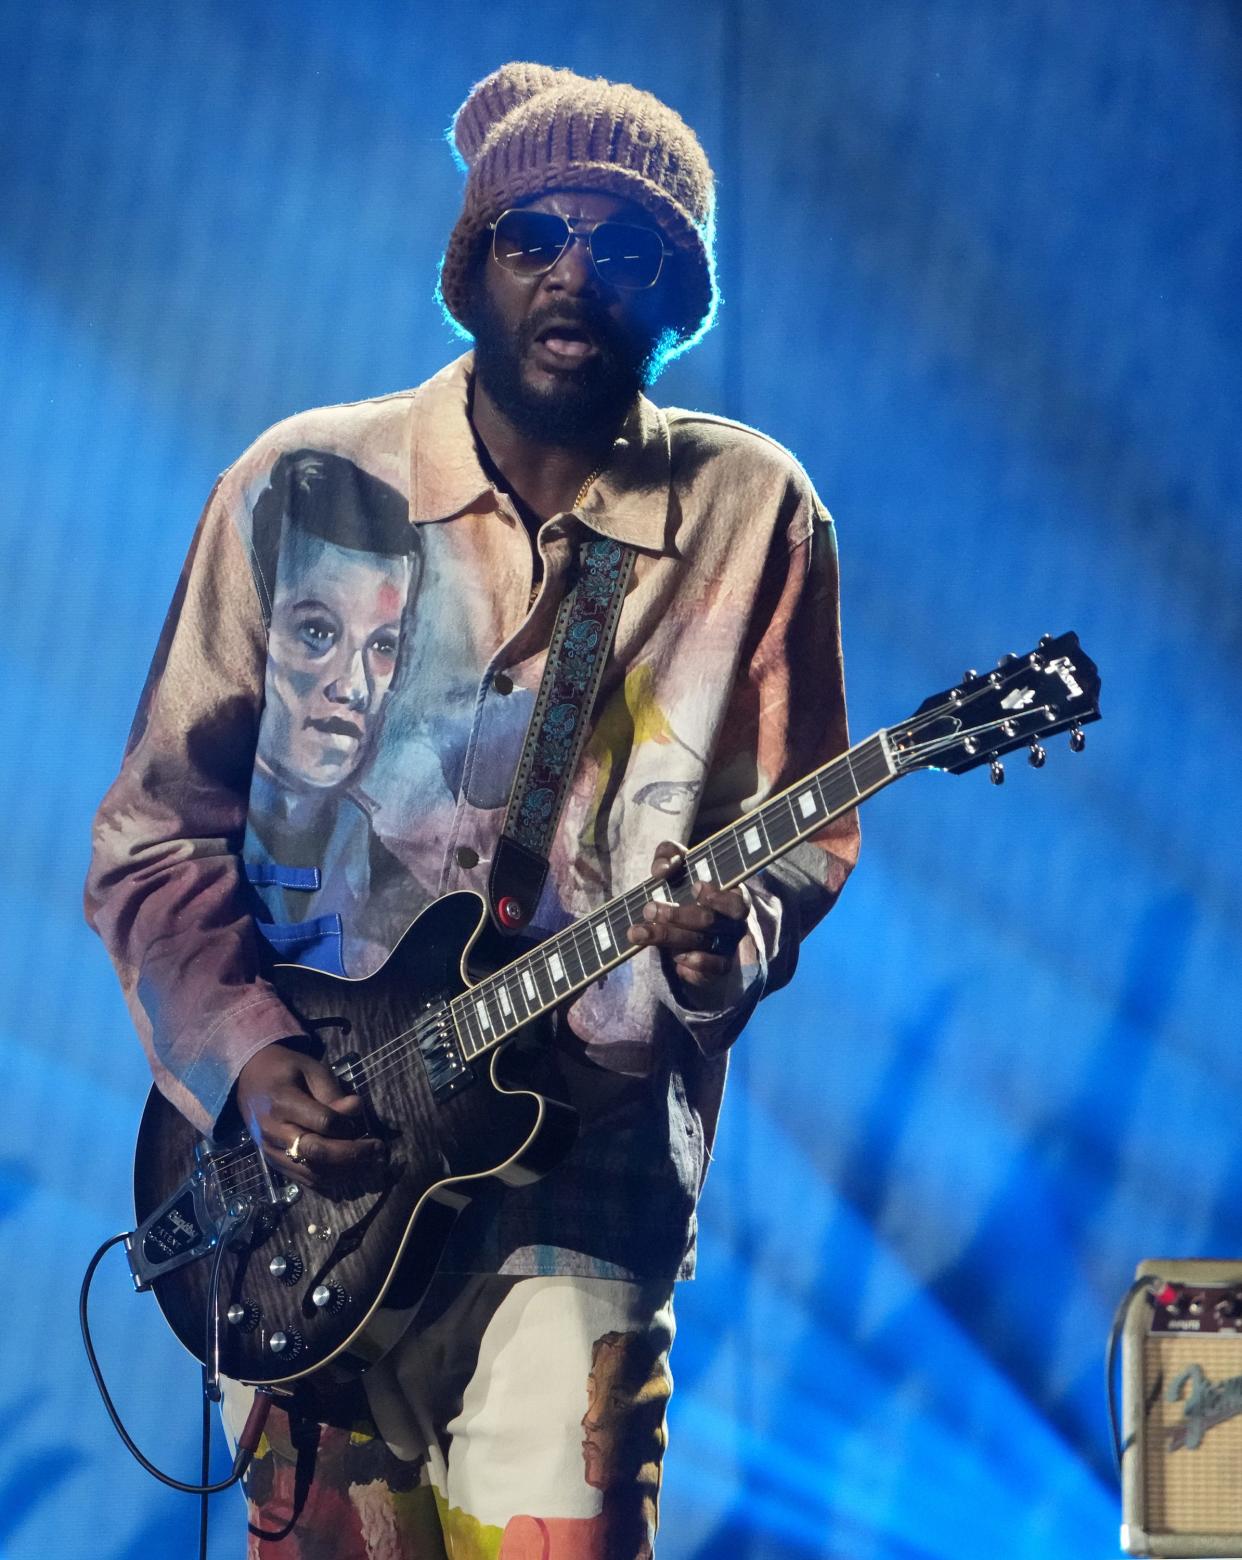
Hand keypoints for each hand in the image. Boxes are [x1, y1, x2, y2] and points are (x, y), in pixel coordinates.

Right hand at [234, 1041, 385, 1192]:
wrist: (248, 1080)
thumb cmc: (285, 1070)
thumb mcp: (311, 1068)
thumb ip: (332, 1092)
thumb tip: (356, 1109)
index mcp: (282, 1102)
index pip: (322, 1122)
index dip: (346, 1125)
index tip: (362, 1120)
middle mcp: (273, 1132)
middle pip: (317, 1153)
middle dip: (352, 1154)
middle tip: (378, 1150)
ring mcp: (271, 1151)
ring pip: (312, 1172)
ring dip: (345, 1172)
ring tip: (370, 1163)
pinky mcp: (273, 1163)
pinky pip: (304, 1180)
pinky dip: (329, 1180)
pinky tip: (350, 1172)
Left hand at [626, 839, 748, 994]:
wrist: (693, 912)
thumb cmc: (687, 879)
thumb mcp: (679, 859)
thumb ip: (669, 854)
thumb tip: (663, 869)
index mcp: (733, 895)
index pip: (734, 901)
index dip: (717, 896)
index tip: (694, 887)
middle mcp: (733, 923)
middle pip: (709, 923)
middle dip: (677, 916)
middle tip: (648, 909)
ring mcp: (726, 947)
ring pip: (701, 947)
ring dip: (668, 939)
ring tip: (637, 933)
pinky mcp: (716, 968)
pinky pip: (707, 974)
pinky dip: (691, 969)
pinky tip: (674, 961)